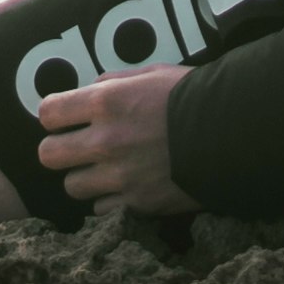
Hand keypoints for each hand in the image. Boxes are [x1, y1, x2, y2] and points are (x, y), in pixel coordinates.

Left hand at [34, 65, 199, 217]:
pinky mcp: (137, 204)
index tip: (64, 118)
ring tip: (104, 170)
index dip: (54, 116)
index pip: (48, 113)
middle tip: (76, 148)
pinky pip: (101, 209)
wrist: (235, 133)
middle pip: (49, 154)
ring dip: (84, 177)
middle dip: (59, 150)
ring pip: (72, 186)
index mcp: (107, 102)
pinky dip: (109, 200)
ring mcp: (120, 176)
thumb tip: (89, 90)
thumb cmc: (195, 96)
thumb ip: (115, 81)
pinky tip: (126, 187)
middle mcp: (106, 141)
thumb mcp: (153, 74)